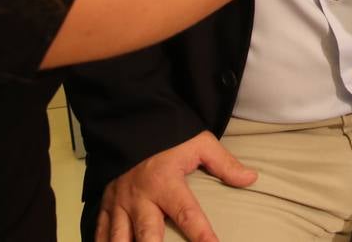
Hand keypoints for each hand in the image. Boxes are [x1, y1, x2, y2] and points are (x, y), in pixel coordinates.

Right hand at [93, 131, 254, 241]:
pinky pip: (100, 231)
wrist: (131, 121)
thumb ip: (224, 164)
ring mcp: (120, 202)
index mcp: (166, 182)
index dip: (201, 235)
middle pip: (147, 234)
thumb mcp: (200, 143)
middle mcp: (141, 197)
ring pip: (119, 238)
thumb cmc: (168, 136)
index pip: (188, 214)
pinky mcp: (105, 203)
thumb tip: (251, 178)